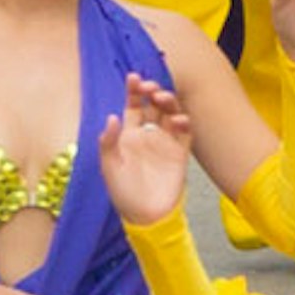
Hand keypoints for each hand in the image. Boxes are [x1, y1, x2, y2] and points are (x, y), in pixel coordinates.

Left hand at [93, 71, 195, 227]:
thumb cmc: (123, 193)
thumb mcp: (109, 167)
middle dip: (153, 92)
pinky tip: (178, 120)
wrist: (146, 216)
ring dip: (168, 102)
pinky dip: (183, 122)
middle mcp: (148, 134)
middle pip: (153, 105)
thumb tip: (112, 116)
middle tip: (150, 87)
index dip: (134, 91)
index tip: (134, 78)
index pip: (133, 106)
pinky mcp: (180, 153)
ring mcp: (165, 142)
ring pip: (170, 113)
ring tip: (162, 98)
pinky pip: (185, 132)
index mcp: (129, 135)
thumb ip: (109, 142)